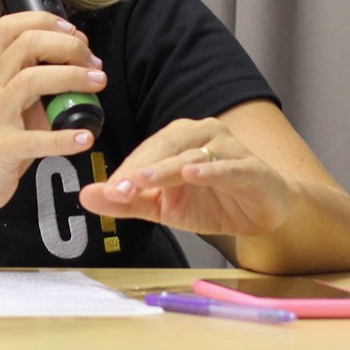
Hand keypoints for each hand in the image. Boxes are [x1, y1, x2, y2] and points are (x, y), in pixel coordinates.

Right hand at [0, 11, 103, 212]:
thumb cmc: (4, 137)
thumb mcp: (23, 103)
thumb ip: (48, 81)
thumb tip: (86, 64)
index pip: (12, 27)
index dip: (46, 22)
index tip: (76, 35)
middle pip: (26, 45)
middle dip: (67, 46)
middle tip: (93, 64)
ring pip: (29, 80)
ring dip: (70, 77)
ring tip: (97, 85)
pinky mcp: (2, 148)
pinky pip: (33, 140)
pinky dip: (63, 137)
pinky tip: (84, 137)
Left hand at [76, 117, 296, 239]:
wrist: (263, 213)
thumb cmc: (213, 201)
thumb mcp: (164, 206)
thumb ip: (127, 201)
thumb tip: (87, 196)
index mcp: (180, 139)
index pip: (147, 151)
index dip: (127, 169)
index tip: (108, 189)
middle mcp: (204, 135)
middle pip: (166, 147)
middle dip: (141, 168)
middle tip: (119, 186)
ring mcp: (230, 149)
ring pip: (193, 156)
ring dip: (167, 169)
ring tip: (144, 181)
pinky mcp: (251, 168)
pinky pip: (229, 167)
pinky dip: (211, 171)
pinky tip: (193, 175)